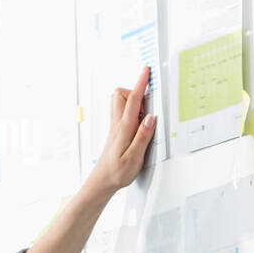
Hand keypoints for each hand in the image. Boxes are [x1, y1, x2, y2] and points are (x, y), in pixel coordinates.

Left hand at [90, 66, 155, 193]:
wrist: (102, 182)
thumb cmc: (117, 173)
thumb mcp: (135, 157)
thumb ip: (143, 136)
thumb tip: (151, 117)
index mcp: (124, 128)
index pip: (132, 100)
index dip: (140, 83)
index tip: (146, 71)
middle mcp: (117, 124)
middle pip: (122, 95)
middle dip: (135, 90)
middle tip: (149, 101)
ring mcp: (115, 127)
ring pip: (120, 102)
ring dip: (134, 101)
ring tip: (146, 115)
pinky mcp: (116, 132)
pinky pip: (123, 113)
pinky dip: (133, 111)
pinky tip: (140, 124)